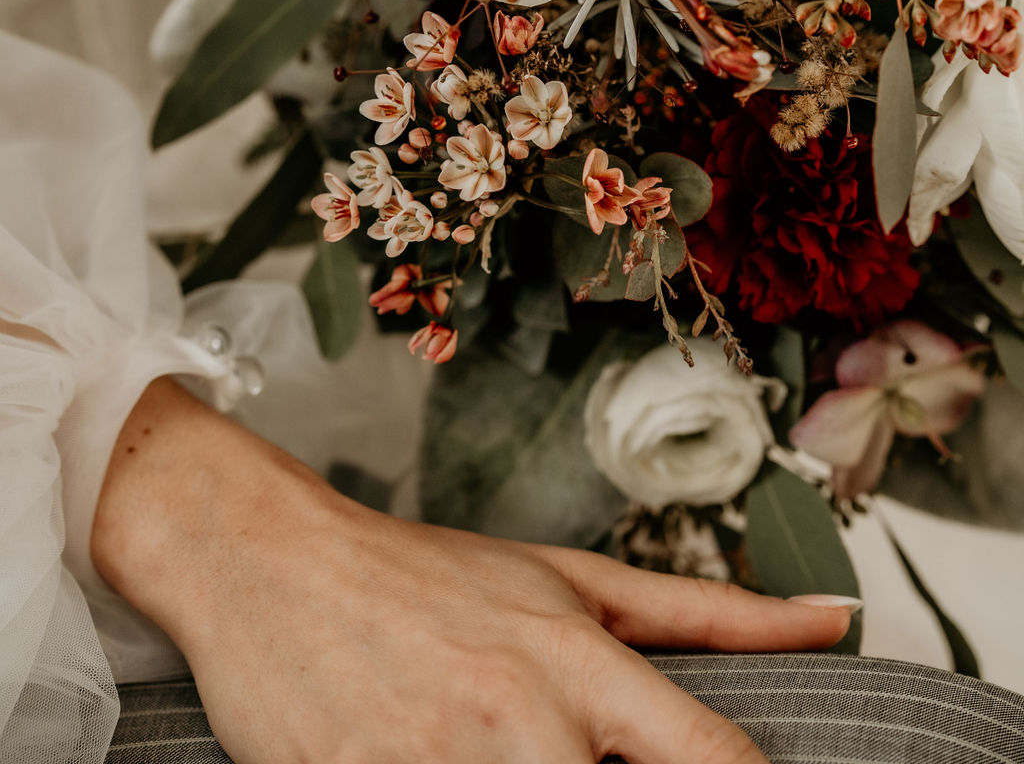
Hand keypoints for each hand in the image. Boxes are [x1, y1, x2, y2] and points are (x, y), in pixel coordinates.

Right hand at [93, 378, 856, 763]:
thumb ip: (709, 613)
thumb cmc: (426, 577)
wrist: (274, 563)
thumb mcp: (568, 580)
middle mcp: (521, 724)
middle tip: (579, 759)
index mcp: (579, 665)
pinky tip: (443, 760)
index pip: (712, 762)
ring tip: (496, 751)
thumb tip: (832, 619)